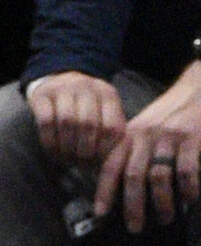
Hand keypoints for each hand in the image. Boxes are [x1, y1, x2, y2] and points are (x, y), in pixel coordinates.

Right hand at [27, 72, 125, 189]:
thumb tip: (112, 166)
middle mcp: (87, 88)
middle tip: (82, 165)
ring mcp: (64, 88)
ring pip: (67, 122)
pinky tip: (53, 152)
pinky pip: (46, 121)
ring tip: (68, 160)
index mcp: (108, 94)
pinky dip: (50, 141)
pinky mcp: (42, 94)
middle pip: (89, 124)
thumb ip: (110, 133)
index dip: (106, 150)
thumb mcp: (104, 112)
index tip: (101, 165)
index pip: (113, 126)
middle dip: (85, 151)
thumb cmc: (86, 106)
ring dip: (67, 147)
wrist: (59, 79)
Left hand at [100, 57, 200, 232]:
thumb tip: (123, 179)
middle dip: (132, 205)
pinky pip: (186, 169)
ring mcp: (168, 135)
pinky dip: (187, 188)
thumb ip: (135, 146)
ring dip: (161, 202)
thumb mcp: (149, 124)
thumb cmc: (177, 109)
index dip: (104, 190)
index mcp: (131, 132)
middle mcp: (145, 134)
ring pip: (159, 175)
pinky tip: (190, 199)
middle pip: (133, 175)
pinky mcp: (192, 136)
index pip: (111, 164)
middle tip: (135, 227)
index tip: (101, 213)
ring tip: (165, 218)